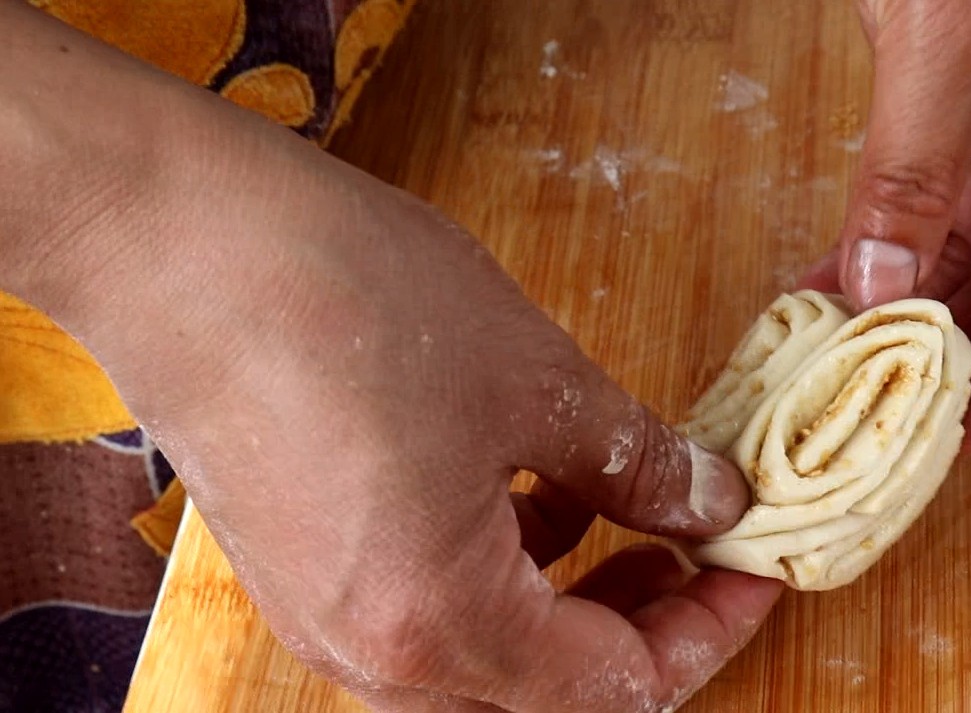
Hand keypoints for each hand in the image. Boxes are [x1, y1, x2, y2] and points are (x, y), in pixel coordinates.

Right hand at [0, 7, 782, 709]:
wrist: (171, 242)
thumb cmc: (346, 301)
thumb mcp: (534, 380)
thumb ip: (637, 465)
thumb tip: (711, 504)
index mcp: (442, 628)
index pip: (619, 686)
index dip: (707, 631)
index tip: (756, 572)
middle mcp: (374, 655)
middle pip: (550, 687)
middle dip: (642, 620)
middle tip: (700, 545)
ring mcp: (326, 617)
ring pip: (488, 653)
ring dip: (572, 596)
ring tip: (627, 510)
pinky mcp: (301, 569)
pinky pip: (425, 608)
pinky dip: (500, 570)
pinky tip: (531, 491)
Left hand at [802, 0, 970, 445]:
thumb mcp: (949, 34)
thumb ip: (913, 165)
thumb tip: (880, 285)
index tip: (960, 425)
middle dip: (946, 329)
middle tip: (883, 407)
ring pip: (968, 229)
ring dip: (903, 290)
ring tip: (842, 361)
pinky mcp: (964, 86)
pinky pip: (928, 183)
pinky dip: (881, 234)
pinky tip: (834, 286)